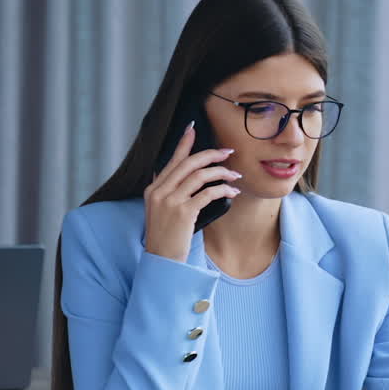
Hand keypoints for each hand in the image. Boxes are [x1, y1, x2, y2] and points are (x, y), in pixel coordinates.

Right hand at [142, 124, 241, 262]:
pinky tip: (233, 192)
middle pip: (188, 163)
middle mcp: (159, 191)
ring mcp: (170, 201)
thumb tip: (182, 175)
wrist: (162, 261)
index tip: (193, 128)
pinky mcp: (183, 212)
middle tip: (228, 152)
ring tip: (235, 176)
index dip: (184, 143)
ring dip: (221, 173)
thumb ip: (168, 192)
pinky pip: (208, 193)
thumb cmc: (166, 238)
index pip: (171, 160)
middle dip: (211, 154)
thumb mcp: (160, 211)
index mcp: (153, 189)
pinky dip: (223, 190)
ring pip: (200, 175)